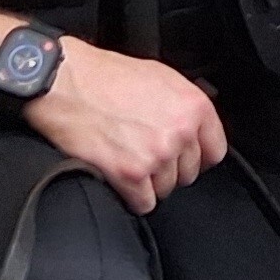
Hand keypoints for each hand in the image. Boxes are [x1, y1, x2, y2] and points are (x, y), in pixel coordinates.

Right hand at [25, 40, 227, 212]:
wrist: (64, 81)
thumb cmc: (105, 76)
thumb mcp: (159, 77)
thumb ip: (183, 106)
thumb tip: (196, 129)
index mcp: (193, 106)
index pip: (215, 151)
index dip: (197, 157)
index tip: (183, 158)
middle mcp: (180, 131)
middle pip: (188, 174)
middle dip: (168, 168)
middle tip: (143, 152)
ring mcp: (156, 154)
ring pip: (165, 190)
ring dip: (147, 182)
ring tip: (126, 158)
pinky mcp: (129, 174)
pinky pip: (143, 204)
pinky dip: (131, 196)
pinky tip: (118, 176)